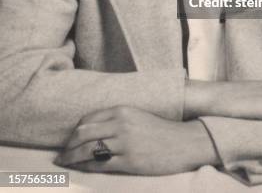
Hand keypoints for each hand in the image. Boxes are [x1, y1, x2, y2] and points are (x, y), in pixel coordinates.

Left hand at [54, 107, 218, 174]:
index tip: (68, 140)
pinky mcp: (129, 161)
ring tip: (64, 163)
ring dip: (72, 157)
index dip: (74, 131)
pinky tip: (81, 168)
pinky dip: (86, 166)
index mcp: (122, 110)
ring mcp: (124, 143)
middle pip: (83, 133)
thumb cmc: (161, 130)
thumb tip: (93, 129)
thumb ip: (117, 119)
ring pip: (88, 150)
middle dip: (68, 145)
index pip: (88, 119)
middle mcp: (121, 124)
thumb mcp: (137, 116)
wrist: (183, 142)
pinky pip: (100, 164)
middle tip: (61, 154)